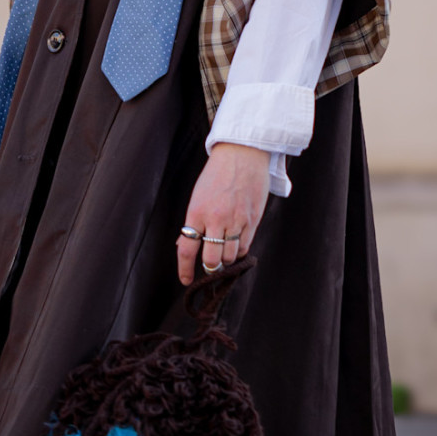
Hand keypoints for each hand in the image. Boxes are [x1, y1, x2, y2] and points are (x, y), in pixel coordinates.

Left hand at [176, 144, 270, 285]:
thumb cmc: (217, 175)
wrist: (242, 155)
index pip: (187, 249)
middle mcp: (216, 219)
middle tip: (209, 268)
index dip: (185, 269)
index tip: (186, 280)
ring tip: (222, 256)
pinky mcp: (252, 220)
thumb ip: (193, 221)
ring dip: (224, 261)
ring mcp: (236, 220)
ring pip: (229, 256)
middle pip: (211, 259)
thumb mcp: (198, 196)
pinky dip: (238, 252)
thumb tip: (184, 243)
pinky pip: (244, 246)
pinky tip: (235, 247)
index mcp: (197, 212)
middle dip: (209, 268)